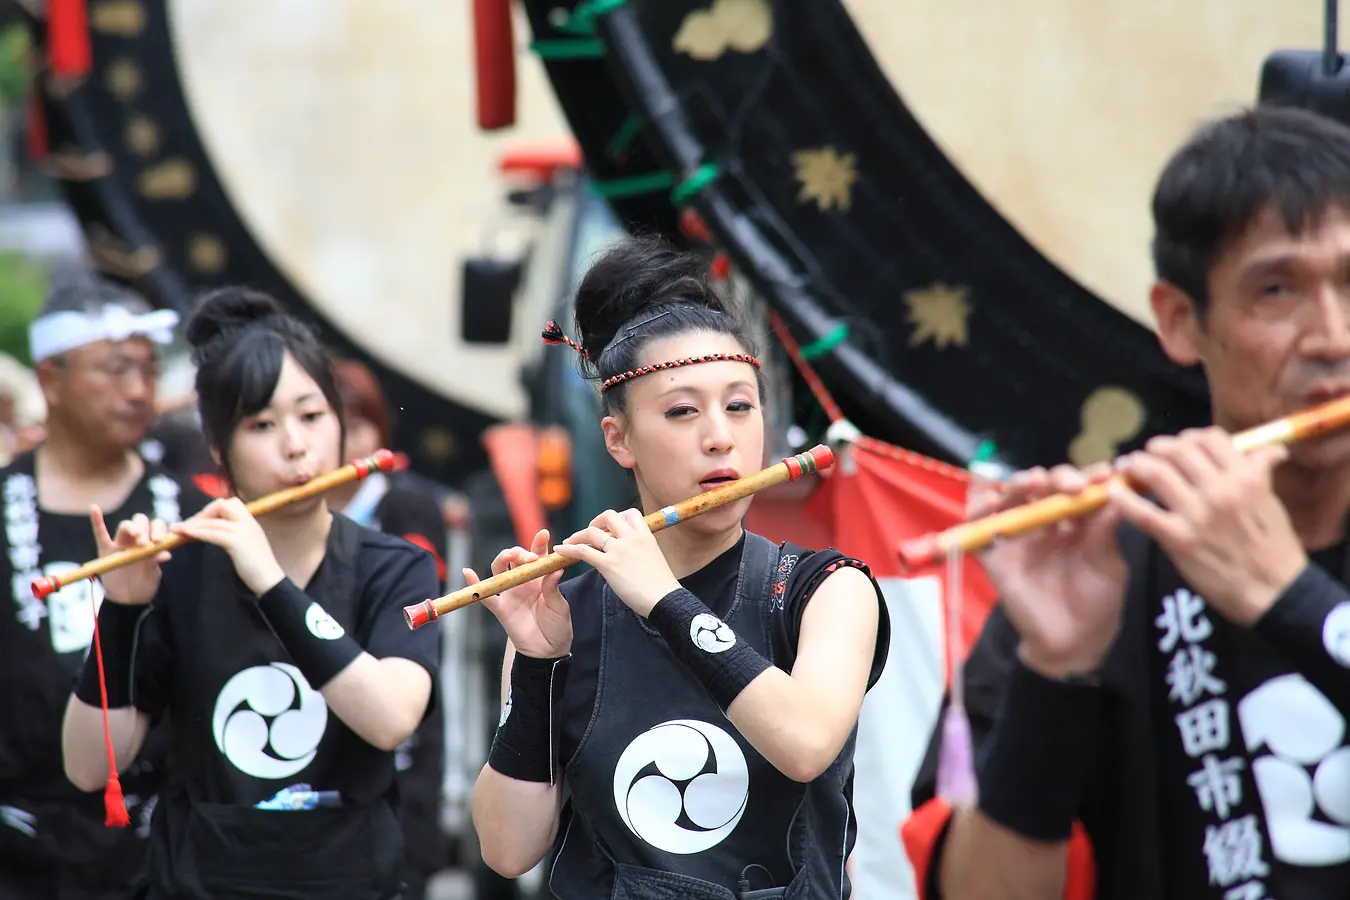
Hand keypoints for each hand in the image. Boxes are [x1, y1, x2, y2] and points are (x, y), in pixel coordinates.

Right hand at [91, 507, 171, 605]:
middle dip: (144, 529)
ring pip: (124, 526)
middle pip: (140, 521)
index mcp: (151, 541)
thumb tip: (165, 555)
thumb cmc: (144, 584)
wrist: (129, 600)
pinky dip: (97, 521)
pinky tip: (94, 508)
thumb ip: (156, 563)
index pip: (156, 525)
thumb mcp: (153, 574)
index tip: (159, 541)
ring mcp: (120, 544)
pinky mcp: (106, 551)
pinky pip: (100, 534)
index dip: (158, 529)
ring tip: (136, 536)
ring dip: (131, 528)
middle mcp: (136, 539)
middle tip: (146, 543)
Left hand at [171, 498, 284, 595]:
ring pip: (214, 520)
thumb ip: (236, 535)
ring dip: (192, 524)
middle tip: (188, 525)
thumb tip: (218, 534)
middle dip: (202, 513)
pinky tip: (186, 535)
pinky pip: (212, 533)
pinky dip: (196, 532)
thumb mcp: (248, 545)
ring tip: (177, 530)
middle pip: (222, 505)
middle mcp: (248, 522)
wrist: (269, 580)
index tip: (200, 521)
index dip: (213, 509)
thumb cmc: (258, 567)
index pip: (231, 503)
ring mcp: (243, 531)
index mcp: (251, 522)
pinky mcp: (237, 542)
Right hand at [467, 529, 571, 658]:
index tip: (543, 534)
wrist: (549, 651)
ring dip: (502, 559)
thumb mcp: (560, 606)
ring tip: (510, 555)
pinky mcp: (500, 609)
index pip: (537, 555)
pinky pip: (484, 596)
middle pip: (514, 558)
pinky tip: (467, 572)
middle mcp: (522, 582)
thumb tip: (555, 569)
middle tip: (530, 557)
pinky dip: (474, 585)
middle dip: (520, 552)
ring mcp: (510, 594)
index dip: (538, 543)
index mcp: (540, 578)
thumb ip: (553, 588)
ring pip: (499, 570)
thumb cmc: (558, 626)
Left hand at [552, 509, 679, 617]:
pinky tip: (560, 551)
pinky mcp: (609, 565)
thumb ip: (640, 551)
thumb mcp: (654, 558)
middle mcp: (632, 538)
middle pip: (609, 516)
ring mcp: (619, 550)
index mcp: (646, 536)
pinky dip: (569, 549)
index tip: (611, 528)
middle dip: (596, 522)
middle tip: (590, 533)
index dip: (618, 518)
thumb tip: (628, 554)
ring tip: (569, 542)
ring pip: (592, 531)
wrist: (665, 599)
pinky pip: (583, 551)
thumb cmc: (662, 586)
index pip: (630, 514)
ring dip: (578, 535)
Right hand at [974, 464, 1127, 677]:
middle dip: (1057, 478)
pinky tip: (990, 501)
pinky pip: (978, 527)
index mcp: (1076, 521)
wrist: (1073, 643)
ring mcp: (1018, 536)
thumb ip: (1105, 534)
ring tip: (1033, 483)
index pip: (1077, 487)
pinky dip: (978, 509)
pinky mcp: (994, 554)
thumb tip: (1115, 497)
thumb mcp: (1108, 566)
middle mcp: (1045, 522)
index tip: (1105, 474)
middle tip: (1072, 485)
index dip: (1089, 476)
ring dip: (1020, 484)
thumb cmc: (1097, 603)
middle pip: (1043, 486)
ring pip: (1011, 498)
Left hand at [1111, 427, 1305, 624]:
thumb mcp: (1273, 504)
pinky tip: (1113, 493)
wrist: (1274, 593)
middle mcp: (1221, 490)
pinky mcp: (1178, 539)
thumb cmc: (1274, 550)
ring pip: (1156, 472)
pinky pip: (1140, 512)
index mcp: (1246, 477)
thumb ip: (1260, 474)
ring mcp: (1197, 513)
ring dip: (1136, 465)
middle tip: (1148, 453)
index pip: (1210, 439)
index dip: (1190, 437)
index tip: (1180, 444)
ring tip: (1128, 467)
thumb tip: (1268, 450)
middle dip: (1158, 447)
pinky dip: (1122, 498)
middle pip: (1178, 450)